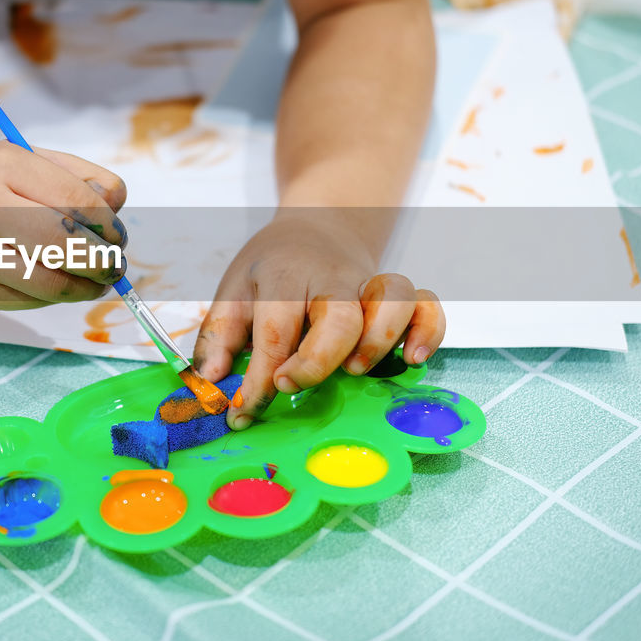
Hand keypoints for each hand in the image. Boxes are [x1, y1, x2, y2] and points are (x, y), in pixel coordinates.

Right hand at [0, 142, 128, 310]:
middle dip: (100, 261)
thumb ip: (85, 180)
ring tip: (96, 281)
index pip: (73, 200)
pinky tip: (56, 282)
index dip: (106, 224)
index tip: (116, 236)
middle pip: (60, 245)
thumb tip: (114, 210)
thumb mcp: (38, 164)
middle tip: (114, 265)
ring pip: (48, 284)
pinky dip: (54, 297)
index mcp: (2, 166)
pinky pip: (30, 302)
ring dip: (85, 287)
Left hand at [193, 214, 444, 429]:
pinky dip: (428, 331)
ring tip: (355, 371)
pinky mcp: (400, 295)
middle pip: (339, 316)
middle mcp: (333, 278)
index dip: (260, 378)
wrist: (315, 229)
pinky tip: (412, 360)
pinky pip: (427, 305)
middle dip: (317, 360)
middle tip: (292, 385)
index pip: (275, 329)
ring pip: (392, 301)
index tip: (243, 411)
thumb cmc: (271, 270)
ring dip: (379, 340)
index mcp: (284, 275)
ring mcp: (371, 284)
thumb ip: (219, 335)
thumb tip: (211, 381)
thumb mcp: (234, 291)